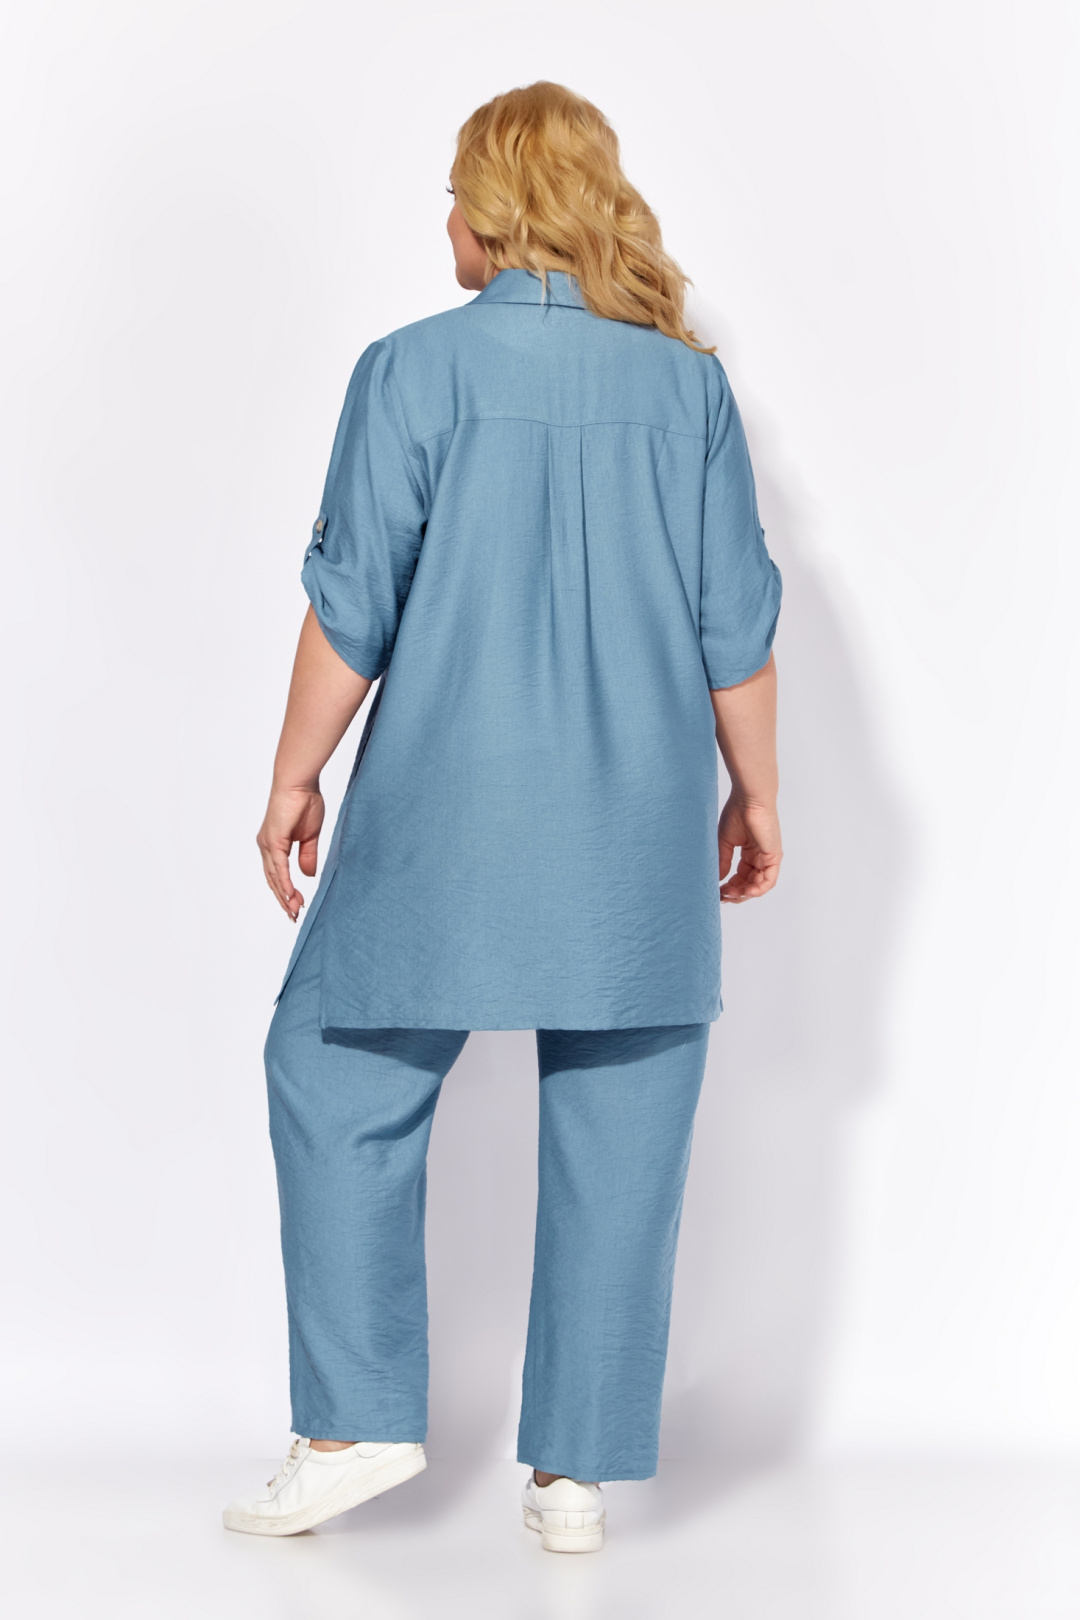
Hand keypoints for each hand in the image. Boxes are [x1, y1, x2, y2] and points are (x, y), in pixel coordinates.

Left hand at [257, 786, 324, 920]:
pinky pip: (278, 868)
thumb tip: (307, 875)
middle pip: (273, 880)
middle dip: (284, 900)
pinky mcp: (273, 840)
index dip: (286, 891)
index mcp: (274, 844)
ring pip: (274, 878)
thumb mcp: (310, 835)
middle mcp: (267, 846)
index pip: (278, 874)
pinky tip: (290, 896)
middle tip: (294, 916)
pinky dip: (284, 883)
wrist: (299, 782)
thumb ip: (307, 855)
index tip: (297, 905)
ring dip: (284, 896)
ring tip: (294, 911)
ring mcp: (268, 844)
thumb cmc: (305, 801)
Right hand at [718, 796, 781, 901]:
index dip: (730, 886)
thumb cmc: (737, 813)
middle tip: (722, 897)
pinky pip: (769, 880)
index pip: (741, 876)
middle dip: (736, 893)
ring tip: (731, 895)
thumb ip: (723, 861)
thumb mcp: (725, 842)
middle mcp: (761, 857)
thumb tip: (718, 880)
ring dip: (745, 893)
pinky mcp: (774, 856)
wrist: (749, 799)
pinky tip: (745, 892)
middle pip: (750, 883)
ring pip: (760, 885)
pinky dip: (758, 889)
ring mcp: (768, 857)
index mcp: (750, 852)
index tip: (717, 891)